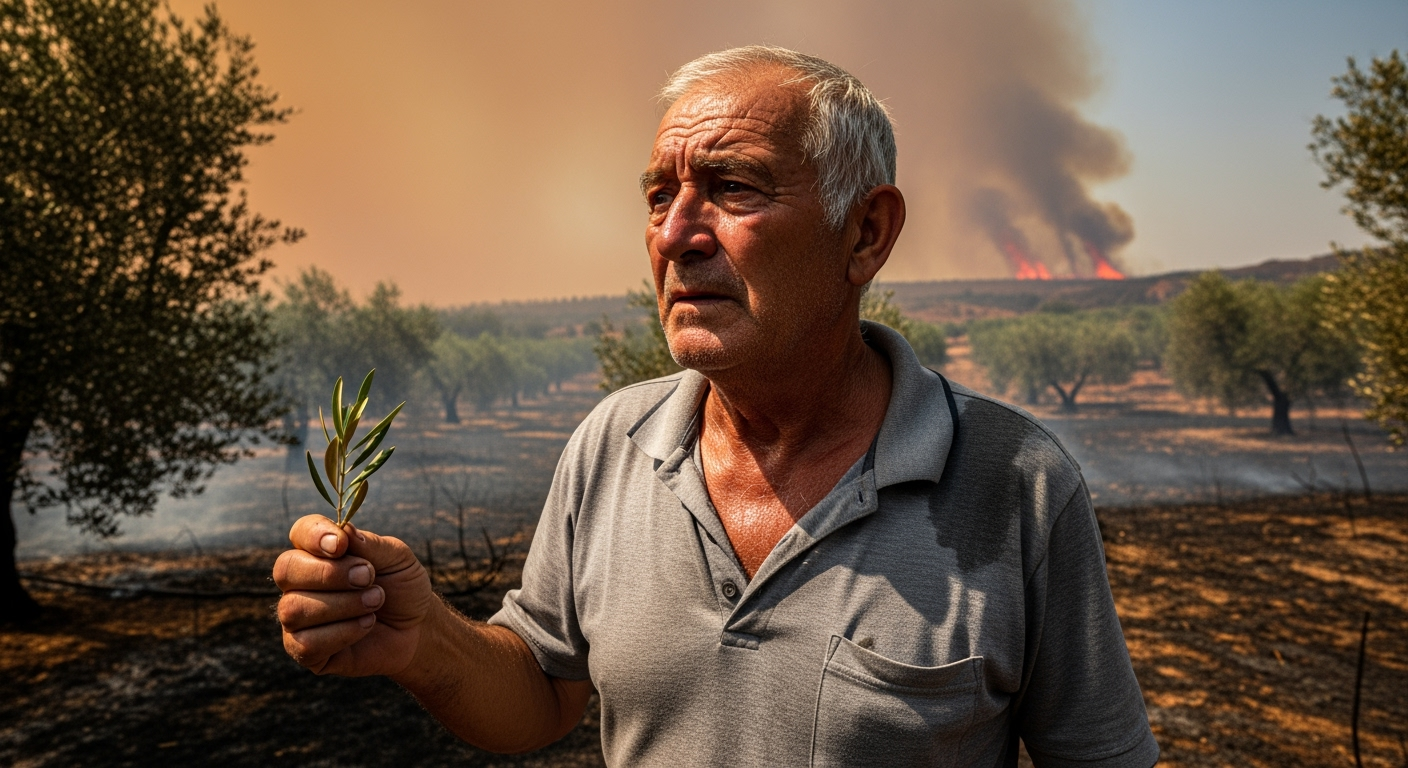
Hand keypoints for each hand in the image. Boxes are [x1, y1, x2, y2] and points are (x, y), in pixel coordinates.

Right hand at [274, 515, 435, 675]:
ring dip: (343, 604)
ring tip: (376, 601)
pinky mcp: (304, 650)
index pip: (299, 532)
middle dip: (330, 573)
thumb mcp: (398, 559)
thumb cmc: (402, 588)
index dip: (314, 536)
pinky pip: (306, 643)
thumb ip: (371, 544)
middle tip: (369, 577)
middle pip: (286, 569)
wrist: (417, 630)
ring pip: (294, 608)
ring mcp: (298, 617)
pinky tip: (366, 624)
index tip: (342, 544)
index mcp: (319, 551)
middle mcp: (299, 583)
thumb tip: (345, 531)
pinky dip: (343, 632)